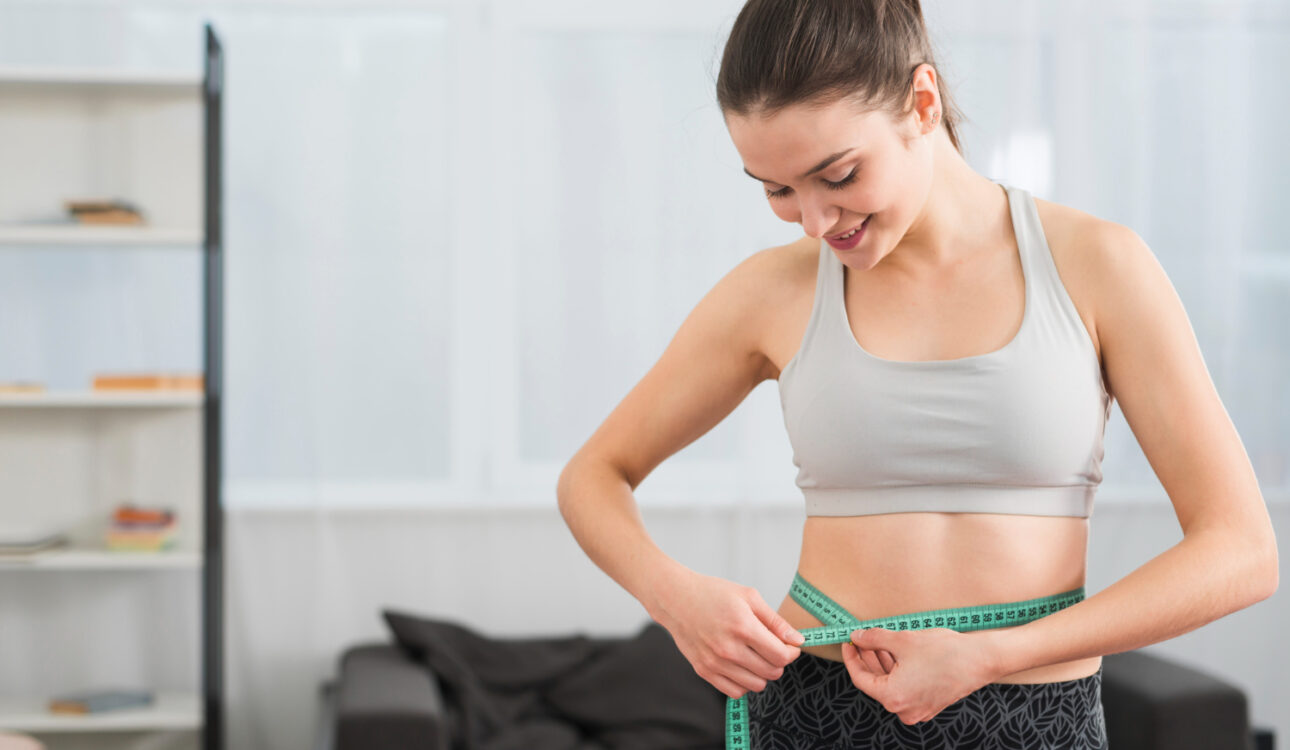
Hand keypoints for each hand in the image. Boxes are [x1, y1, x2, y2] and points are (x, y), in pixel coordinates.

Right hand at [650, 571, 805, 698]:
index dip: (791, 653)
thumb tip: (798, 641)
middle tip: (772, 648)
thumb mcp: (749, 597)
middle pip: (771, 672)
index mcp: (743, 627)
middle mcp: (729, 648)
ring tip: (756, 656)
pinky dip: (744, 683)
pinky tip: (742, 665)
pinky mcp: (704, 671)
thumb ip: (776, 621)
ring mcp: (715, 663)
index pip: (780, 656)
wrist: (676, 599)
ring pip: (756, 685)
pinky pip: (735, 692)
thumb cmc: (713, 593)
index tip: (790, 646)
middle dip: (779, 662)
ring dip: (762, 673)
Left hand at [841, 627, 1000, 724]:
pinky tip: (897, 651)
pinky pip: (906, 687)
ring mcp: (918, 709)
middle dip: (868, 658)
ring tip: (881, 640)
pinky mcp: (929, 704)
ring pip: (892, 683)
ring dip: (884, 662)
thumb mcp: (902, 640)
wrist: (981, 659)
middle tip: (863, 638)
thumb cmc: (944, 651)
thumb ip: (874, 639)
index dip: (852, 658)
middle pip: (876, 682)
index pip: (861, 679)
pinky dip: (899, 670)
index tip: (848, 642)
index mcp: (893, 697)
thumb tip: (858, 637)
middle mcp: (904, 709)